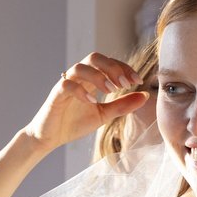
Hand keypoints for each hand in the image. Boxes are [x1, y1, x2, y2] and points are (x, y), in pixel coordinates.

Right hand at [21, 53, 148, 153]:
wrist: (50, 138)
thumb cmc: (74, 124)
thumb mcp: (104, 115)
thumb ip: (122, 104)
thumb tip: (146, 95)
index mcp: (90, 79)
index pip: (108, 62)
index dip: (124, 68)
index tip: (137, 81)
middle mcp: (78, 78)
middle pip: (94, 58)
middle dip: (113, 68)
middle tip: (125, 84)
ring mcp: (66, 84)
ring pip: (80, 67)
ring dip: (99, 76)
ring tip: (111, 91)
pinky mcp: (55, 95)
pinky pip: (67, 85)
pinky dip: (81, 90)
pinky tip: (91, 101)